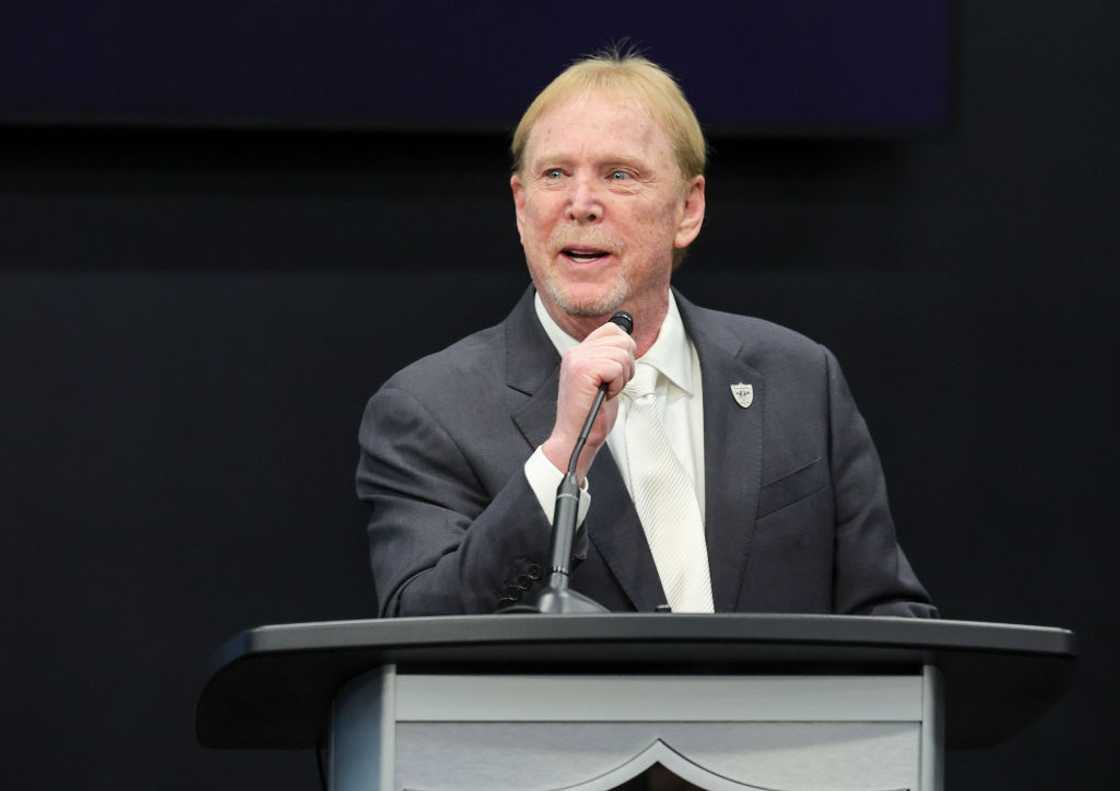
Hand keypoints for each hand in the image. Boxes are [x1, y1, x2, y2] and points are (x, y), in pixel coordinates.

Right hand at [541, 321, 635, 480]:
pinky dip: (617, 384)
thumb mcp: (602, 380)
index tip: (617, 372)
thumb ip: (609, 359)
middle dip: (627, 365)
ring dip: (622, 377)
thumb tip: (629, 342)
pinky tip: (605, 395)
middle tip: (612, 385)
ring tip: (607, 391)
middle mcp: (576, 352)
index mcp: (579, 353)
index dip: (625, 350)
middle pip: (622, 340)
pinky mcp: (583, 370)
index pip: (612, 330)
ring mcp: (578, 360)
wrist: (576, 438)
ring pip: (622, 354)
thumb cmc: (591, 415)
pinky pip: (616, 367)